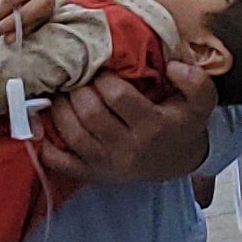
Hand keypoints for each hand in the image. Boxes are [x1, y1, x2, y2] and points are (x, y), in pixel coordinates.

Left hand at [38, 61, 217, 184]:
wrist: (178, 161)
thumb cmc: (182, 124)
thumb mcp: (201, 102)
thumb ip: (195, 81)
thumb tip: (172, 67)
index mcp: (153, 126)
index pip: (116, 96)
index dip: (102, 78)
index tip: (99, 69)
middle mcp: (128, 148)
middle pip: (89, 114)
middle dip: (77, 90)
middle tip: (76, 78)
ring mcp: (107, 164)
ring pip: (72, 134)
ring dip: (59, 109)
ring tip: (61, 93)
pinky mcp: (92, 174)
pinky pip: (61, 164)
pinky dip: (46, 147)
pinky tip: (41, 127)